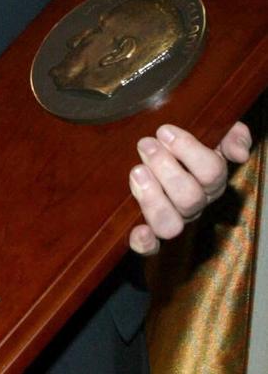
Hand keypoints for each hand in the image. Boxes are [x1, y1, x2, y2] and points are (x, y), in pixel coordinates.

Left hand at [128, 121, 251, 254]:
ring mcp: (174, 219)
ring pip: (170, 224)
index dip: (188, 150)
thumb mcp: (212, 133)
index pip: (211, 171)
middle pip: (189, 198)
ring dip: (152, 199)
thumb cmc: (183, 144)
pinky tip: (138, 230)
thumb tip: (239, 153)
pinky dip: (144, 243)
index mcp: (211, 180)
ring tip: (137, 171)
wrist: (156, 154)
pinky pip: (151, 247)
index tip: (164, 131)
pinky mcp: (151, 232)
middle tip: (146, 145)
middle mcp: (194, 204)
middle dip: (164, 167)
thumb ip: (232, 136)